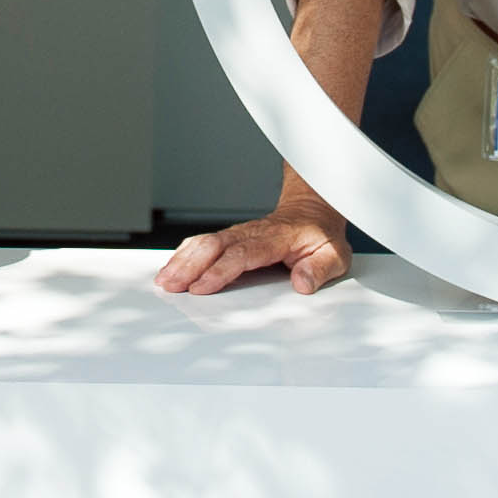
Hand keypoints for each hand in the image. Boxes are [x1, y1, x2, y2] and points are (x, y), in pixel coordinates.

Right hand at [156, 209, 352, 296]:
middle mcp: (252, 233)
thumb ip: (319, 269)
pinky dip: (184, 253)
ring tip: (164, 280)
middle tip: (170, 285)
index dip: (220, 270)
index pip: (243, 254)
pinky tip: (170, 266)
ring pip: (205, 243)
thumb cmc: (321, 237)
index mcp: (276, 238)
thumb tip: (302, 283)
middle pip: (215, 246)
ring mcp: (239, 234)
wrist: (313, 212)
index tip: (201, 286)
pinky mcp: (231, 238)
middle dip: (189, 265)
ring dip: (182, 260)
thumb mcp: (334, 255)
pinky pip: (204, 242)